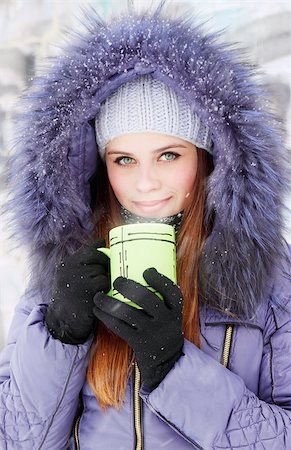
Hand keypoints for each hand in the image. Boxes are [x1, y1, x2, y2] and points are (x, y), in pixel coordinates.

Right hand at [45, 238, 109, 343]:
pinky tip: (99, 296)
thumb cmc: (71, 298)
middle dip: (104, 266)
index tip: (104, 259)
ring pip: (102, 271)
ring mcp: (79, 280)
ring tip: (97, 290)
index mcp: (66, 265)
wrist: (63, 323)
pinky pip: (105, 282)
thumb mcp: (71, 276)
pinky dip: (105, 289)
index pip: (88, 250)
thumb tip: (102, 241)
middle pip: (97, 258)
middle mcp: (70, 270)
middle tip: (102, 277)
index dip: (100, 254)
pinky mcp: (88, 291)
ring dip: (104, 280)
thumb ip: (84, 259)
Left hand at [93, 268, 183, 389]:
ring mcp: (152, 332)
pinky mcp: (139, 343)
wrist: (167, 361)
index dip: (160, 280)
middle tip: (116, 280)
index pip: (172, 292)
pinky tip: (98, 310)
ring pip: (129, 314)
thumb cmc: (163, 327)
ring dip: (110, 303)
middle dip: (129, 287)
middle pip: (148, 300)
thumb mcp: (170, 314)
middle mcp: (166, 320)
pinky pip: (120, 327)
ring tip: (98, 296)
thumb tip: (141, 269)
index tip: (146, 271)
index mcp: (175, 310)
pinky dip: (106, 317)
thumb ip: (161, 298)